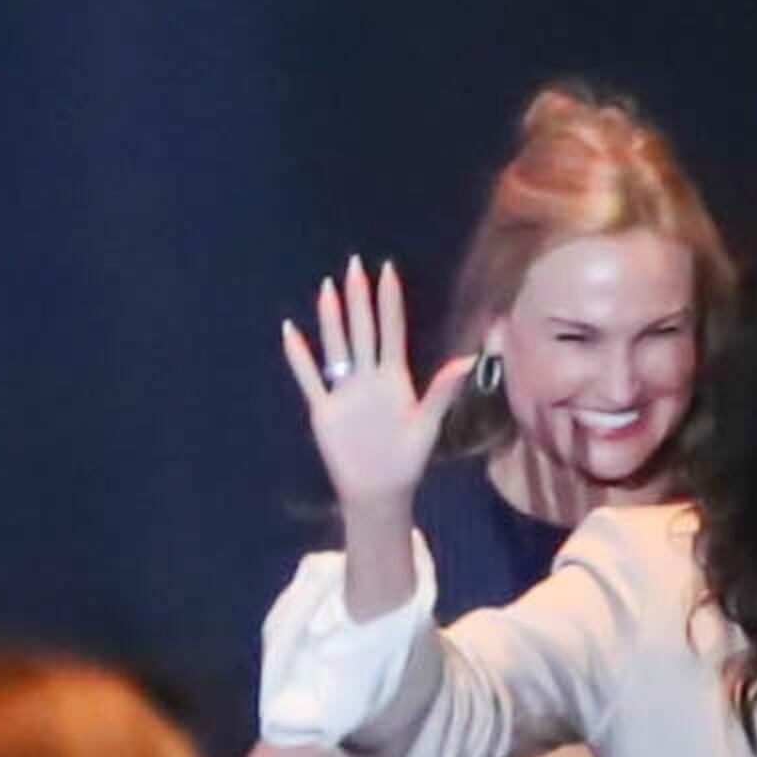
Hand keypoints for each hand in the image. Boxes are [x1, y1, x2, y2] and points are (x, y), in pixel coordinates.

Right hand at [279, 258, 470, 515]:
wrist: (379, 491)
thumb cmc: (406, 459)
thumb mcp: (427, 424)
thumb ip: (443, 391)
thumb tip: (467, 360)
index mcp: (394, 378)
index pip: (391, 330)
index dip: (389, 301)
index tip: (387, 270)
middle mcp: (368, 377)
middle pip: (362, 330)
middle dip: (359, 298)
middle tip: (354, 265)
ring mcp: (344, 391)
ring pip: (336, 346)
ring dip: (331, 319)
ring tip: (327, 288)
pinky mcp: (324, 409)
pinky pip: (309, 377)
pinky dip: (299, 356)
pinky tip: (290, 332)